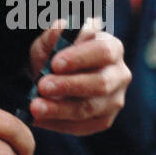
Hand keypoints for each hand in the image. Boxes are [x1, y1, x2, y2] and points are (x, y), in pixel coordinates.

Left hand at [28, 20, 129, 134]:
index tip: (55, 63)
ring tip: (36, 107)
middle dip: (69, 86)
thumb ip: (54, 34)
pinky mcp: (103, 120)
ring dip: (60, 109)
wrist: (53, 76)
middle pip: (101, 84)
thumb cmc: (56, 54)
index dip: (81, 58)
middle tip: (42, 86)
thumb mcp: (50, 40)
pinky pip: (83, 127)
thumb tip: (60, 27)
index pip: (103, 52)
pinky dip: (58, 124)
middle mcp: (119, 74)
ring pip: (90, 109)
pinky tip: (39, 119)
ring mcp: (114, 100)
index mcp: (112, 48)